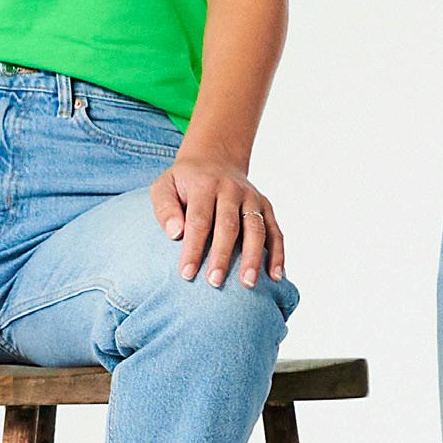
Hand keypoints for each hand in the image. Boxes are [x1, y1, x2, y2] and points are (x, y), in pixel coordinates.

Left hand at [151, 154, 284, 287]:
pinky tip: (275, 276)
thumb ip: (165, 208)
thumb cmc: (185, 182)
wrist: (215, 159)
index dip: (194, 248)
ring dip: (253, 257)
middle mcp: (232, 190)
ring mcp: (252, 198)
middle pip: (229, 226)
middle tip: (214, 282)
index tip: (186, 274)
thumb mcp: (164, 186)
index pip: (200, 220)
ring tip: (248, 283)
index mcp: (205, 185)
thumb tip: (176, 233)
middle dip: (222, 255)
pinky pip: (275, 232)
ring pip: (256, 229)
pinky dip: (278, 254)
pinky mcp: (266, 207)